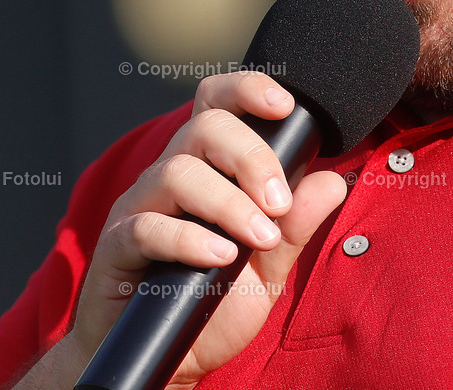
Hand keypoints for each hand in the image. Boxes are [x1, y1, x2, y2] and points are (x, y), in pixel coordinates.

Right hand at [27, 71, 346, 388]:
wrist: (172, 362)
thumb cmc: (216, 301)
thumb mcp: (270, 264)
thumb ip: (298, 223)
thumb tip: (334, 181)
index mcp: (207, 164)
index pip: (218, 102)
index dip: (247, 90)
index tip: (285, 105)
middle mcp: (171, 173)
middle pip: (204, 127)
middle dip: (251, 157)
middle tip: (279, 203)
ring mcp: (140, 205)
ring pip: (178, 172)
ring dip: (228, 203)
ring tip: (260, 237)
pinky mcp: (118, 245)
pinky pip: (148, 226)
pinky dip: (190, 238)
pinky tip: (221, 257)